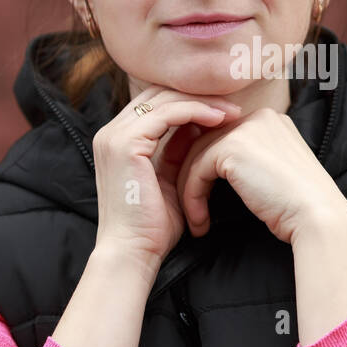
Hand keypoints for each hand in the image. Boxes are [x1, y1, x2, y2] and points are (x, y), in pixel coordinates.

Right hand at [92, 86, 242, 272]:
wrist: (133, 252)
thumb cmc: (153, 226)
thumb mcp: (169, 178)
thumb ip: (177, 150)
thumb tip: (199, 126)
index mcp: (119, 139)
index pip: (157, 104)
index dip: (192, 102)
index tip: (225, 111)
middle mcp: (111, 132)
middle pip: (160, 94)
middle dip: (199, 97)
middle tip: (234, 106)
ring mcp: (115, 135)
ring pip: (165, 99)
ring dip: (203, 102)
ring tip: (233, 112)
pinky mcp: (125, 143)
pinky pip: (167, 114)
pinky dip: (196, 112)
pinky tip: (219, 119)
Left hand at [175, 108, 346, 245]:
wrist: (316, 215)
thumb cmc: (300, 205)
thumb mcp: (275, 173)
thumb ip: (252, 161)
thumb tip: (220, 171)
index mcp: (271, 121)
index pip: (226, 136)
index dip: (210, 167)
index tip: (205, 197)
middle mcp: (259, 117)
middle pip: (209, 142)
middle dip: (195, 177)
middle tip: (194, 210)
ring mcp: (245, 129)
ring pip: (198, 155)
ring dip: (190, 191)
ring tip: (196, 221)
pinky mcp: (232, 147)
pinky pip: (197, 170)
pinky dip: (192, 196)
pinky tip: (200, 220)